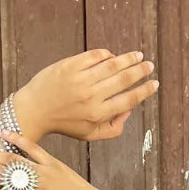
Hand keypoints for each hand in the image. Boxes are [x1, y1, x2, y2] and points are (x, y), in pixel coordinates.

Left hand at [15, 49, 157, 140]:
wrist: (34, 110)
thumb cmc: (64, 123)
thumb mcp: (89, 135)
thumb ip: (113, 128)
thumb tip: (129, 111)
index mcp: (98, 114)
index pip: (129, 99)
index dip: (145, 90)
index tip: (154, 83)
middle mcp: (91, 96)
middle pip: (123, 79)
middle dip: (140, 70)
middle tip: (149, 65)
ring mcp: (80, 79)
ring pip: (111, 64)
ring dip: (128, 58)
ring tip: (138, 55)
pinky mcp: (69, 66)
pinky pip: (94, 56)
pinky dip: (106, 54)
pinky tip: (113, 56)